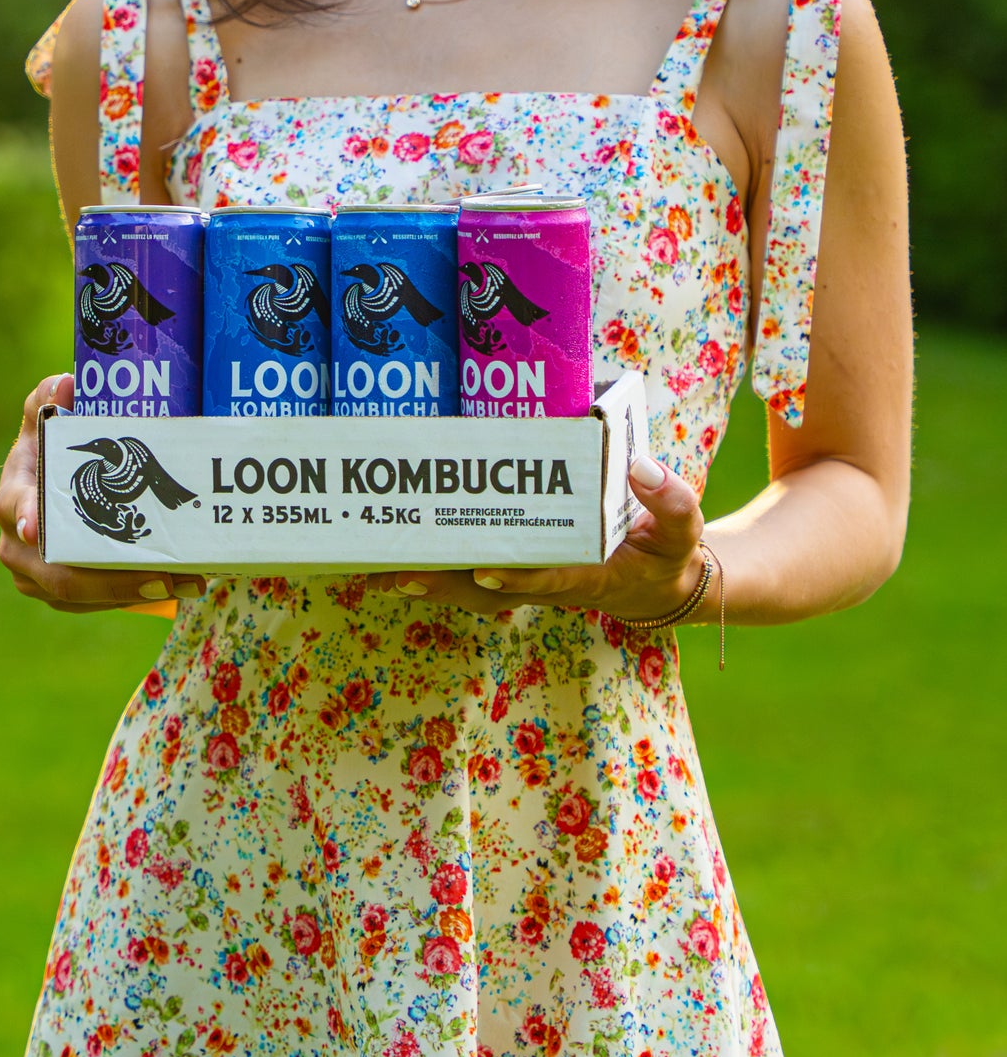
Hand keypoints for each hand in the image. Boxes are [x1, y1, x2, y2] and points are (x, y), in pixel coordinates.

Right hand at [0, 373, 206, 614]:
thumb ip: (46, 400)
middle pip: (59, 574)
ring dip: (132, 594)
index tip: (38, 528)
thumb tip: (63, 384)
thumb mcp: (41, 422)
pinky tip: (173, 587)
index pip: (17, 512)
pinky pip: (92, 604)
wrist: (40, 487)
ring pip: (79, 596)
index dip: (27, 519)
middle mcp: (16, 543)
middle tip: (162, 577)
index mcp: (13, 498)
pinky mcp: (56, 591)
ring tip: (184, 582)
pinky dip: (131, 598)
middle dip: (112, 581)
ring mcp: (33, 574)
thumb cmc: (44, 451)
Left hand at [361, 454, 706, 621]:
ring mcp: (527, 579)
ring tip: (371, 570)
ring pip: (469, 587)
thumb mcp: (684, 531)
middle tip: (396, 571)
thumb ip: (672, 502)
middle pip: (489, 589)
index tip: (487, 569)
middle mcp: (549, 582)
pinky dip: (432, 569)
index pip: (551, 576)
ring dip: (425, 580)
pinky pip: (467, 573)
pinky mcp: (514, 570)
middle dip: (444, 582)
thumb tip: (641, 467)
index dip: (519, 575)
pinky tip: (386, 560)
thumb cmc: (668, 552)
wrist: (659, 584)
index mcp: (591, 575)